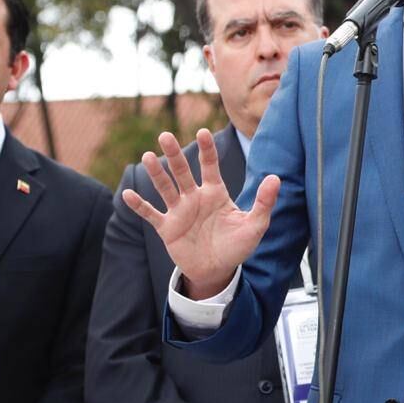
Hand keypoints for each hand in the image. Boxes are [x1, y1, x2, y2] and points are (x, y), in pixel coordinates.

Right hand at [122, 128, 279, 298]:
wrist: (217, 271)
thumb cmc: (236, 246)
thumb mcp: (255, 225)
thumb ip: (265, 202)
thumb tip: (276, 178)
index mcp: (215, 192)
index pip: (210, 165)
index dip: (206, 149)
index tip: (202, 132)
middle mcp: (194, 197)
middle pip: (182, 171)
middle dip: (174, 153)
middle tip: (165, 135)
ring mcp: (179, 211)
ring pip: (165, 187)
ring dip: (156, 173)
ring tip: (147, 157)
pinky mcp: (167, 228)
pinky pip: (151, 214)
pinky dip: (139, 205)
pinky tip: (127, 194)